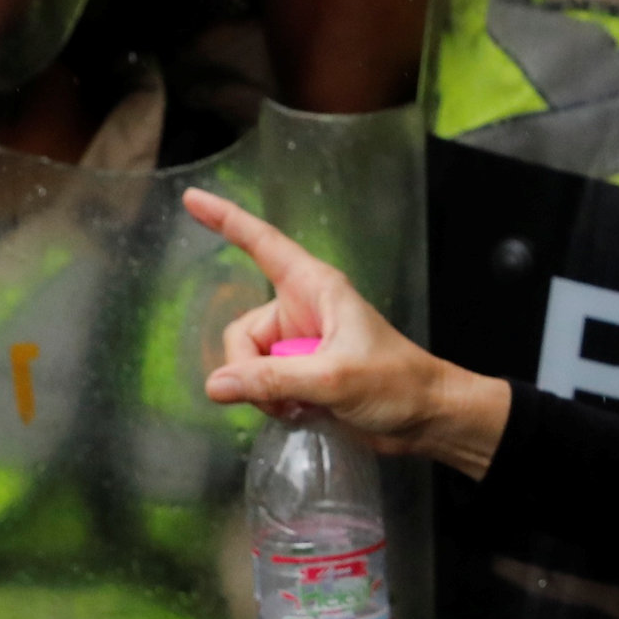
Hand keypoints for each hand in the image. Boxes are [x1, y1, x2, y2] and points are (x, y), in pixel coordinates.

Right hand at [183, 189, 510, 477]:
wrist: (427, 419)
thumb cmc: (396, 383)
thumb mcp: (334, 378)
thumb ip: (273, 379)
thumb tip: (215, 384)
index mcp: (314, 288)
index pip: (262, 245)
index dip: (226, 221)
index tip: (191, 200)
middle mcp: (301, 310)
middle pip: (241, 333)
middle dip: (249, 370)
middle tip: (283, 397)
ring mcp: (299, 345)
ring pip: (247, 365)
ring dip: (264, 394)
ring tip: (301, 407)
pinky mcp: (302, 376)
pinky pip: (262, 386)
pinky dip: (274, 404)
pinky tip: (303, 414)